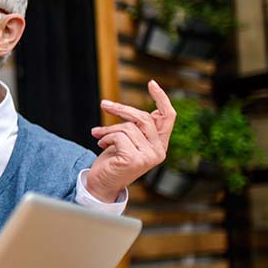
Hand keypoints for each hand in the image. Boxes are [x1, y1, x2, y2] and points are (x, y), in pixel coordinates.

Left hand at [87, 80, 176, 200]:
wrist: (101, 184)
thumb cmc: (113, 161)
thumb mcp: (127, 141)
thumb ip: (136, 129)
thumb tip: (136, 111)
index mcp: (160, 144)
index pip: (168, 117)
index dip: (161, 98)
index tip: (151, 83)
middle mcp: (159, 151)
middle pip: (143, 118)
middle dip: (121, 109)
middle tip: (104, 104)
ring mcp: (149, 156)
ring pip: (127, 127)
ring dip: (108, 129)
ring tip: (99, 136)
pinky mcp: (135, 159)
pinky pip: (119, 136)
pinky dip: (106, 137)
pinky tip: (101, 145)